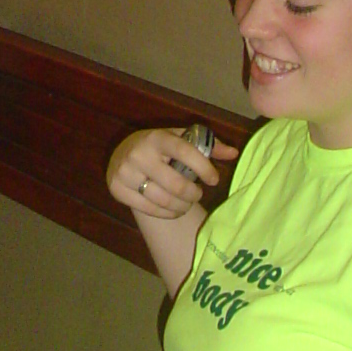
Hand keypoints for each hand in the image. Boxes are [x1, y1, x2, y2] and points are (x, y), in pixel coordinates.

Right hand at [107, 125, 238, 218]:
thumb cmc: (159, 148)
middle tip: (199, 194)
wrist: (121, 154)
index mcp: (157, 137)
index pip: (184, 152)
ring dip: (182, 206)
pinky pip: (150, 210)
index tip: (214, 179)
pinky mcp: (117, 189)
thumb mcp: (180, 139)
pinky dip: (167, 213)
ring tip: (187, 202)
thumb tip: (234, 153)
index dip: (204, 167)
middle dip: (194, 194)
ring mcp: (125, 172)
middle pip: (176, 184)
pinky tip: (173, 208)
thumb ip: (207, 145)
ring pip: (164, 200)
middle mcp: (138, 153)